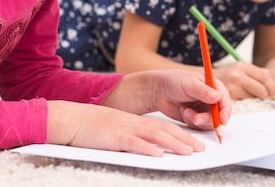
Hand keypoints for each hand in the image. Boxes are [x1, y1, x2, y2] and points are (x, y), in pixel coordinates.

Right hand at [46, 100, 205, 156]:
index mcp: (136, 122)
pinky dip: (147, 148)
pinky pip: (134, 143)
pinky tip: (158, 154)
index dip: (181, 135)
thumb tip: (150, 148)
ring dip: (173, 144)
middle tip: (200, 149)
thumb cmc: (94, 127)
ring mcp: (126, 130)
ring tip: (188, 152)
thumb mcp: (118, 129)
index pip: (164, 127)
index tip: (195, 144)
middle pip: (164, 131)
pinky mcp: (115, 138)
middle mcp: (135, 124)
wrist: (73, 119)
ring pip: (154, 136)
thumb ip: (134, 136)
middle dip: (184, 140)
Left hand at [142, 70, 230, 131]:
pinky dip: (191, 121)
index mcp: (213, 86)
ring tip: (185, 111)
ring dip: (198, 120)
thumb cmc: (173, 81)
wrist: (158, 90)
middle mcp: (211, 98)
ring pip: (210, 122)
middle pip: (220, 114)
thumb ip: (203, 91)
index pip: (225, 99)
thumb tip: (218, 96)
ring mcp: (204, 109)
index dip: (225, 111)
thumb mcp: (188, 83)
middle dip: (209, 119)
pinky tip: (183, 111)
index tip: (222, 120)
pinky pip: (199, 126)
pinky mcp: (197, 117)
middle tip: (196, 119)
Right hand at [213, 61, 274, 100]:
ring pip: (254, 98)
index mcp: (241, 66)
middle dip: (265, 95)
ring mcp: (232, 88)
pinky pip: (244, 103)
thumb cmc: (227, 77)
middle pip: (262, 89)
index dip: (272, 86)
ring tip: (249, 96)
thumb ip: (255, 74)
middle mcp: (236, 75)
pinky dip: (246, 103)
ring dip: (255, 100)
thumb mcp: (240, 69)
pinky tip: (242, 99)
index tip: (273, 93)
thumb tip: (273, 87)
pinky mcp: (228, 99)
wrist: (206, 82)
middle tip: (263, 97)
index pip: (265, 76)